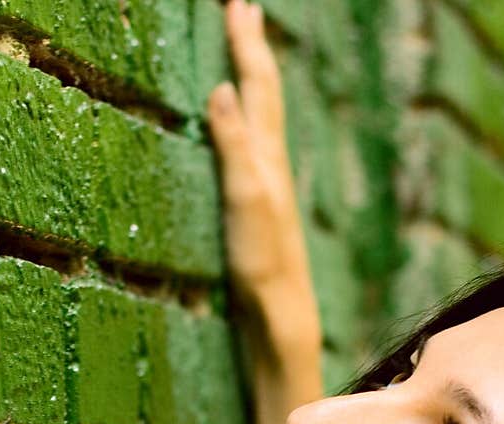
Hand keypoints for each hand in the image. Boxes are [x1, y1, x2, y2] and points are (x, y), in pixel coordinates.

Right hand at [208, 0, 320, 348]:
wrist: (282, 313)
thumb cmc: (262, 261)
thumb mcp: (245, 197)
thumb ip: (234, 144)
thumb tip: (221, 88)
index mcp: (267, 156)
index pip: (256, 86)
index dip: (245, 45)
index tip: (237, 4)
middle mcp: (272, 165)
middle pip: (265, 94)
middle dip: (253, 50)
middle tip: (244, 11)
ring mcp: (268, 188)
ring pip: (263, 119)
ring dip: (254, 82)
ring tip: (248, 58)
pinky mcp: (260, 211)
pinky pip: (254, 148)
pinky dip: (248, 123)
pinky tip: (247, 134)